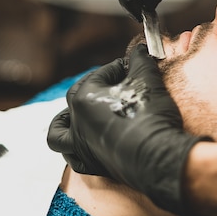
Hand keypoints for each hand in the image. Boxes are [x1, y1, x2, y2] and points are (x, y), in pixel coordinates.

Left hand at [47, 44, 210, 215]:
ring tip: (76, 116)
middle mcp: (76, 121)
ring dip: (64, 122)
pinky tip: (86, 145)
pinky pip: (73, 158)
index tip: (133, 65)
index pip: (102, 73)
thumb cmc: (149, 117)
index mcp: (84, 98)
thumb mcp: (148, 80)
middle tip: (116, 83)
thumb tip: (139, 51)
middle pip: (76, 96)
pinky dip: (75, 150)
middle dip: (94, 86)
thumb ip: (140, 61)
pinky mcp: (92, 165)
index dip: (120, 66)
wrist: (158, 157)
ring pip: (58, 134)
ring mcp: (81, 146)